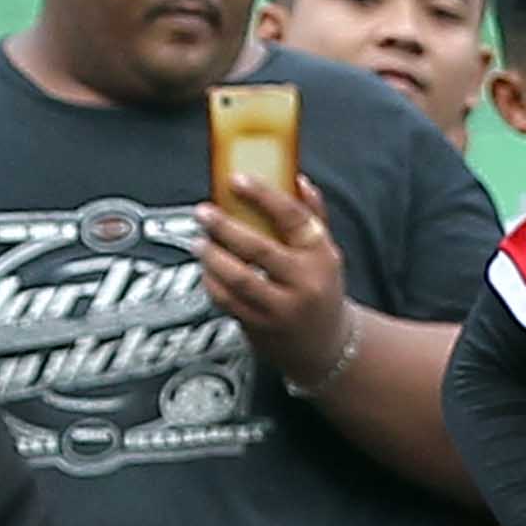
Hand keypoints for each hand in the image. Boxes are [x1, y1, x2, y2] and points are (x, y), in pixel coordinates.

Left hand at [188, 176, 355, 395]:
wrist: (326, 346)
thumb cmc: (322, 290)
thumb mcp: (326, 252)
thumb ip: (312, 215)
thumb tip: (297, 179)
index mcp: (321, 254)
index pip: (292, 217)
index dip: (263, 195)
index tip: (237, 179)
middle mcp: (303, 281)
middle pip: (259, 248)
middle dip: (225, 227)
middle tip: (204, 213)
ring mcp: (281, 308)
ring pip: (238, 279)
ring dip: (212, 257)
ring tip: (198, 242)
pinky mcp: (259, 327)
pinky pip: (227, 302)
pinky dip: (211, 283)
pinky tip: (205, 270)